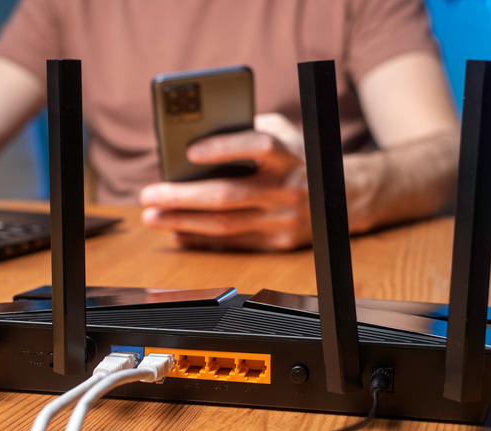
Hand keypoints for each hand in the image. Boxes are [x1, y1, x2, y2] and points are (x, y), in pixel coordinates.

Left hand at [140, 113, 311, 250]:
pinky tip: (177, 232)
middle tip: (149, 193)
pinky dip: (202, 239)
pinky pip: (233, 243)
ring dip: (183, 222)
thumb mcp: (281, 132)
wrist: (341, 196)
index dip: (224, 148)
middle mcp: (289, 186)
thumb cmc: (296, 156)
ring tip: (153, 215)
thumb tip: (193, 136)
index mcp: (290, 153)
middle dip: (183, 196)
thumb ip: (245, 128)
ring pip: (226, 224)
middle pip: (229, 194)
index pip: (259, 146)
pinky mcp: (279, 242)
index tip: (189, 151)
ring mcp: (284, 218)